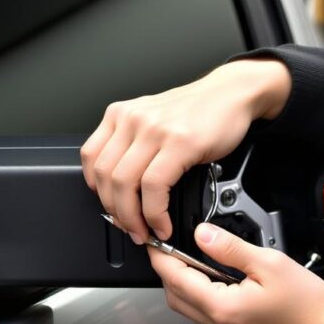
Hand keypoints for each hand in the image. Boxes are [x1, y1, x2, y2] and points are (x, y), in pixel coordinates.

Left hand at [81, 59, 290, 243]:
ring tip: (145, 231)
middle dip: (115, 212)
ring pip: (124, 184)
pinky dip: (155, 213)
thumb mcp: (153, 121)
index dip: (97, 192)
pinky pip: (154, 186)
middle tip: (130, 228)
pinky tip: (163, 222)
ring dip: (132, 218)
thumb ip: (133, 146)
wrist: (232, 93)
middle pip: (105, 176)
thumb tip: (121, 190)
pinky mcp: (178, 142)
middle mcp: (132, 119)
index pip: (91, 159)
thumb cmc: (197, 111)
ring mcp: (154, 129)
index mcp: (120, 114)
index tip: (112, 208)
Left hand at [149, 222, 323, 323]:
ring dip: (186, 285)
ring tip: (196, 261)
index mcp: (223, 309)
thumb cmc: (308, 306)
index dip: (162, 259)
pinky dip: (203, 296)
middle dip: (168, 273)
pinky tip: (218, 280)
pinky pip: (209, 316)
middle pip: (177, 298)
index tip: (154, 244)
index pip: (176, 280)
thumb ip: (230, 248)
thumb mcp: (269, 264)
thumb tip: (202, 235)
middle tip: (171, 250)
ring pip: (191, 309)